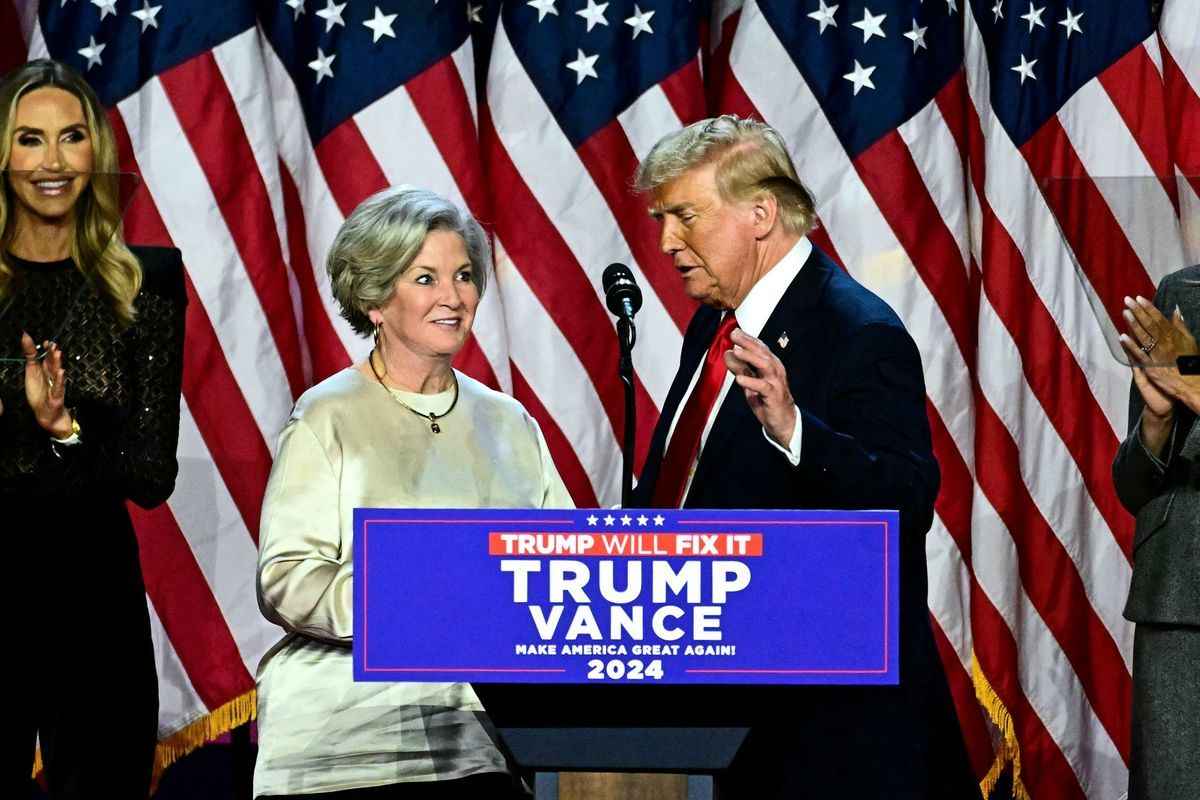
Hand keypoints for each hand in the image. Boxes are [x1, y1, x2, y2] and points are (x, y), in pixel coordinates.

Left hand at [21, 333, 72, 437]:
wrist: (46, 413)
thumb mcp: (32, 371)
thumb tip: (25, 337)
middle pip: (53, 362)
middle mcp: (52, 376)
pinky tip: (61, 373)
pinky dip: (60, 380)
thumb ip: (30, 354)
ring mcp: (55, 385)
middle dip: (53, 353)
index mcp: (46, 369)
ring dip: (57, 363)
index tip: (47, 342)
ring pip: (57, 372)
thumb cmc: (40, 393)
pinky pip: (58, 386)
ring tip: (58, 353)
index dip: (48, 349)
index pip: (48, 357)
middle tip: (53, 345)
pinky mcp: (56, 395)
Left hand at [724, 328, 796, 447]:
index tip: (735, 331)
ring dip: (750, 357)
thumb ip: (740, 368)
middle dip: (748, 342)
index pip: (760, 347)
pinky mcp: (774, 396)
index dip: (748, 338)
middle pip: (762, 352)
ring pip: (764, 365)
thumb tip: (727, 352)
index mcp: (770, 364)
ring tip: (736, 351)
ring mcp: (775, 382)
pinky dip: (751, 382)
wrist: (782, 421)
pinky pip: (762, 387)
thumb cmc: (766, 399)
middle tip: (734, 335)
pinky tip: (739, 379)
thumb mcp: (750, 382)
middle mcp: (775, 370)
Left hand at [1119, 298, 1199, 413]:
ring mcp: (1157, 355)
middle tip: (1127, 300)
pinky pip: (1139, 354)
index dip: (1148, 308)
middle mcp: (1165, 343)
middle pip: (1150, 324)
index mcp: (1174, 336)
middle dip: (1138, 311)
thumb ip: (1181, 326)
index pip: (1159, 318)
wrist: (1191, 383)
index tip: (1139, 298)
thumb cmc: (1190, 361)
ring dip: (1133, 324)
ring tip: (1124, 313)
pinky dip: (1131, 345)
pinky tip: (1122, 337)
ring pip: (1144, 337)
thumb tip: (1175, 310)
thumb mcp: (1189, 341)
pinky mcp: (1151, 366)